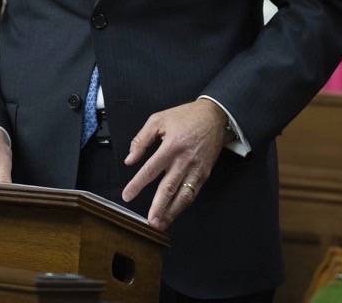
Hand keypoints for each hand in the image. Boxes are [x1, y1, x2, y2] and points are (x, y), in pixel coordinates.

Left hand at [121, 99, 227, 229]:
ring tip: (161, 224)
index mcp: (171, 146)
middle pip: (168, 188)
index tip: (127, 195)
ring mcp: (196, 169)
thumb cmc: (185, 117)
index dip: (137, 184)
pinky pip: (193, 192)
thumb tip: (130, 159)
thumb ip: (141, 140)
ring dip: (172, 212)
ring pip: (183, 195)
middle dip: (158, 207)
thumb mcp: (158, 120)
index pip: (150, 170)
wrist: (214, 116)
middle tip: (150, 222)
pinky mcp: (204, 173)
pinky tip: (175, 212)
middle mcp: (184, 160)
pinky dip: (183, 204)